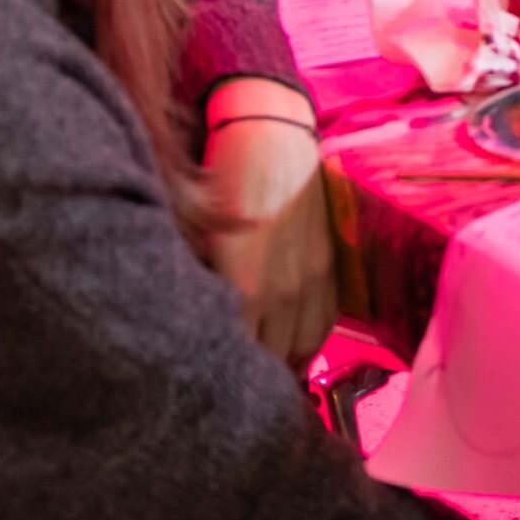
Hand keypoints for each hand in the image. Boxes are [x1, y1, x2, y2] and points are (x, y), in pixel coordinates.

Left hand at [203, 78, 338, 367]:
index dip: (228, 375)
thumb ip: (203, 288)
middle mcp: (284, 293)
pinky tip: (293, 344)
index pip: (241, 356)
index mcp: (246, 288)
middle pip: (274, 359)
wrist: (270, 135)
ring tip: (267, 370)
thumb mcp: (199, 236)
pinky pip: (325, 322)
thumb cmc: (221, 180)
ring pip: (304, 347)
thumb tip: (190, 326)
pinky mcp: (330, 266)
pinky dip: (309, 340)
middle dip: (258, 376)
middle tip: (237, 383)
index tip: (213, 384)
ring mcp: (312, 280)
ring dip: (286, 363)